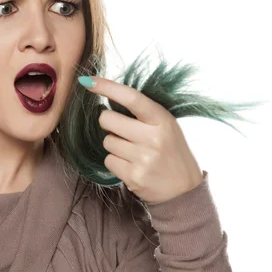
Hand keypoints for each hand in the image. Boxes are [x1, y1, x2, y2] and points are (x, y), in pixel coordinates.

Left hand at [79, 76, 203, 203]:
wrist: (184, 190)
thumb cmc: (171, 151)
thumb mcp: (166, 126)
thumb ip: (142, 112)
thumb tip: (107, 96)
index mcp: (162, 120)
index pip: (131, 98)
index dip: (107, 87)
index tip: (88, 81)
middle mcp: (153, 138)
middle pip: (108, 119)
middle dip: (109, 123)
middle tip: (123, 130)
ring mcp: (143, 158)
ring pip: (107, 141)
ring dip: (114, 145)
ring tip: (134, 152)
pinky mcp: (133, 176)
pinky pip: (108, 160)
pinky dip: (115, 162)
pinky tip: (131, 165)